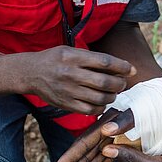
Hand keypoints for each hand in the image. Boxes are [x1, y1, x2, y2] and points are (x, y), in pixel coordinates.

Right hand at [20, 46, 134, 114]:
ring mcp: (68, 91)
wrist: (29, 73)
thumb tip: (120, 66)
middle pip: (105, 82)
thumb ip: (92, 58)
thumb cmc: (55, 59)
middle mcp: (71, 74)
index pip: (105, 62)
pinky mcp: (66, 104)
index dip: (122, 66)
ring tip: (114, 92)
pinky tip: (102, 101)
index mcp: (74, 57)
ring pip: (100, 97)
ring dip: (113, 96)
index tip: (131, 70)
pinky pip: (90, 109)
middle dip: (120, 83)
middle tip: (123, 83)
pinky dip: (101, 106)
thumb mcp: (71, 51)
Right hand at [50, 108, 134, 161]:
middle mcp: (114, 132)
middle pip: (86, 154)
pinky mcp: (126, 149)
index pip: (88, 142)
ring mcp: (119, 141)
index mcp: (116, 123)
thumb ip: (129, 122)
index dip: (71, 157)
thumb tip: (106, 131)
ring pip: (93, 161)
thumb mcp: (149, 115)